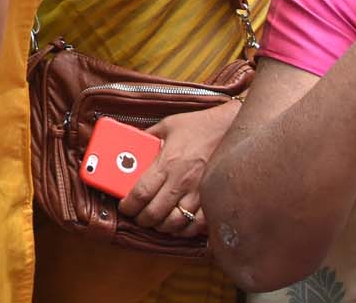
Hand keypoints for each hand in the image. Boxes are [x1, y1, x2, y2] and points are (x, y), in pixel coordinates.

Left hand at [117, 102, 238, 236]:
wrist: (230, 127)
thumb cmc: (199, 126)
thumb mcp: (167, 125)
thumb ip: (148, 136)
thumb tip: (132, 141)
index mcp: (167, 163)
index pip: (141, 193)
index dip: (129, 205)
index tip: (124, 207)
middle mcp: (182, 181)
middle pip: (155, 213)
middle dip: (142, 219)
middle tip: (137, 217)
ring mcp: (199, 192)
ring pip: (176, 222)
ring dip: (162, 226)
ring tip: (155, 222)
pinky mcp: (213, 198)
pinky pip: (198, 224)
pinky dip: (185, 230)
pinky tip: (178, 225)